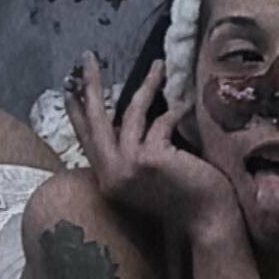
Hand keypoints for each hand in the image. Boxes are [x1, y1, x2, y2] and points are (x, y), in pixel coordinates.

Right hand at [65, 54, 241, 239]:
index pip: (86, 137)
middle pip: (95, 120)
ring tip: (160, 66)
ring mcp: (129, 167)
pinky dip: (176, 111)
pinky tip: (187, 105)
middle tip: (88, 57)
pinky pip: (162, 121)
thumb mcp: (147, 174)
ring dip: (148, 86)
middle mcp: (112, 174)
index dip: (77, 110)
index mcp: (107, 179)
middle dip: (91, 85)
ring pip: (132, 113)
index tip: (70, 86)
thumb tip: (126, 116)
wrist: (207, 221)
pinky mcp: (150, 159)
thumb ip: (131, 153)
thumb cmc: (184, 197)